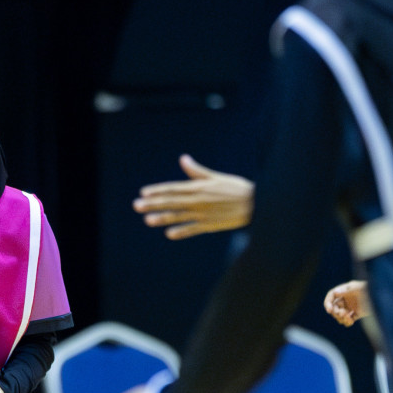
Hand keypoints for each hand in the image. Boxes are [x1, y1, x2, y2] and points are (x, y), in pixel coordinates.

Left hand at [132, 154, 254, 239]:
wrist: (255, 203)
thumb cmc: (235, 188)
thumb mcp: (215, 177)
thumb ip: (197, 171)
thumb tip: (183, 159)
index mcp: (198, 187)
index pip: (173, 188)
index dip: (157, 190)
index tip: (143, 192)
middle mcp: (198, 200)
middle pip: (171, 202)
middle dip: (153, 204)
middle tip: (137, 206)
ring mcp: (203, 213)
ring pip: (178, 216)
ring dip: (162, 218)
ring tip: (147, 220)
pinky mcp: (209, 225)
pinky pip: (192, 229)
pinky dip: (181, 231)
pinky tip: (169, 234)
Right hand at [323, 280, 368, 326]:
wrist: (384, 298)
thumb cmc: (372, 290)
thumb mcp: (359, 288)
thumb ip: (346, 290)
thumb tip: (335, 292)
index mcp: (345, 290)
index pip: (332, 296)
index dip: (328, 302)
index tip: (329, 310)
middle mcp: (346, 298)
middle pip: (334, 307)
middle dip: (336, 312)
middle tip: (343, 314)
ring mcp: (351, 307)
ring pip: (339, 315)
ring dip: (341, 318)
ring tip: (348, 318)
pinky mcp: (356, 314)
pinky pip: (347, 320)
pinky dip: (347, 322)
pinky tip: (351, 321)